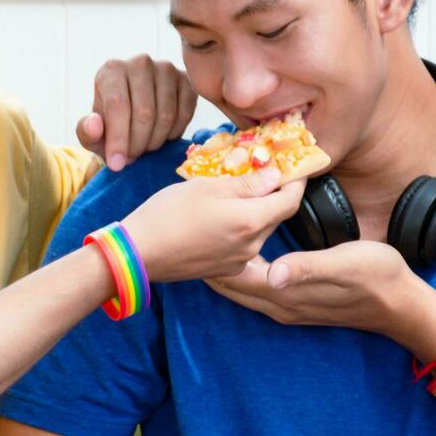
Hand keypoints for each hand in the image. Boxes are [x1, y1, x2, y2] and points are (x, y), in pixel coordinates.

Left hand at [77, 55, 197, 171]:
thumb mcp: (93, 133)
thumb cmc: (110, 124)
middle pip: (145, 112)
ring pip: (166, 115)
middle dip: (138, 144)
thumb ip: (86, 132)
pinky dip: (174, 134)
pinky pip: (185, 114)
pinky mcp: (186, 80)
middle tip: (132, 158)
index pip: (118, 105)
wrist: (134, 115)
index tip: (117, 164)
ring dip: (155, 141)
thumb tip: (94, 125)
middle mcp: (140, 63)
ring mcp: (166, 69)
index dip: (119, 139)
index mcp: (112, 70)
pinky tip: (162, 136)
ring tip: (144, 148)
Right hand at [120, 168, 304, 283]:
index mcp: (251, 221)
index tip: (295, 166)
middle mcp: (251, 245)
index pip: (290, 201)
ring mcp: (239, 261)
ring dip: (255, 210)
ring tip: (233, 193)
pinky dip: (240, 227)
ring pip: (259, 229)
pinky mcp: (225, 269)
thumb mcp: (208, 187)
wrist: (138, 253)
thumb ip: (247, 183)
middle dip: (273, 194)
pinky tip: (219, 217)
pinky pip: (243, 244)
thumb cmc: (168, 214)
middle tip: (260, 172)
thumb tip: (275, 175)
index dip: (296, 181)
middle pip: (275, 215)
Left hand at [205, 241, 435, 340]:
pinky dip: (242, 270)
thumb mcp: (344, 265)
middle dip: (210, 261)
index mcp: (285, 293)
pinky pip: (256, 287)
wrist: (400, 304)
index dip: (212, 255)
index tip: (195, 229)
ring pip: (241, 288)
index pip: (233, 277)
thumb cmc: (376, 277)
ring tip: (208, 239)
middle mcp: (279, 304)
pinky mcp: (295, 301)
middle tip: (193, 230)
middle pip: (230, 286)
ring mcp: (286, 306)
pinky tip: (242, 252)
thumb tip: (272, 272)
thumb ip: (306, 268)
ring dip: (224, 267)